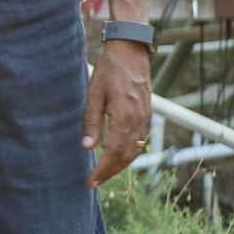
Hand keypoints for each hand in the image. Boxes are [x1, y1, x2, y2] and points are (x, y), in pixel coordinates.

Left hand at [82, 39, 152, 185]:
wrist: (131, 51)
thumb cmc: (110, 70)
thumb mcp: (94, 93)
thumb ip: (92, 121)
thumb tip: (87, 147)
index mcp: (124, 117)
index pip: (114, 153)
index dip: (103, 170)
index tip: (90, 181)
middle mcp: (139, 121)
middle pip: (126, 156)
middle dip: (110, 172)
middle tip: (93, 182)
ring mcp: (145, 118)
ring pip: (134, 150)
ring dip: (120, 164)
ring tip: (103, 173)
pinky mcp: (146, 114)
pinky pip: (139, 140)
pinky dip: (128, 153)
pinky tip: (117, 155)